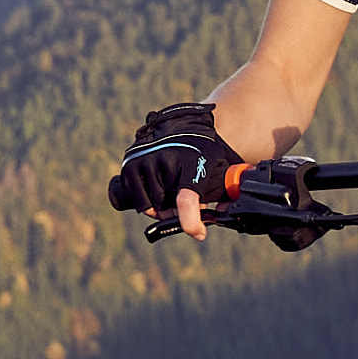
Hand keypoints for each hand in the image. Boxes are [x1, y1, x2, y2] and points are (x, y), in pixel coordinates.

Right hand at [110, 99, 235, 236]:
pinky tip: (159, 194)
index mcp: (191, 160)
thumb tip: (227, 213)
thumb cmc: (204, 151)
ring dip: (164, 210)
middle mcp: (165, 159)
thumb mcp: (222, 165)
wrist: (180, 125)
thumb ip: (228, 189)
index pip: (186, 199)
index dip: (191, 221)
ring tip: (174, 197)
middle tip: (189, 207)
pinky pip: (139, 201)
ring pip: (153, 207)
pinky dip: (149, 205)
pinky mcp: (130, 165)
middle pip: (169, 208)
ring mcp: (145, 161)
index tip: (199, 233)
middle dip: (181, 214)